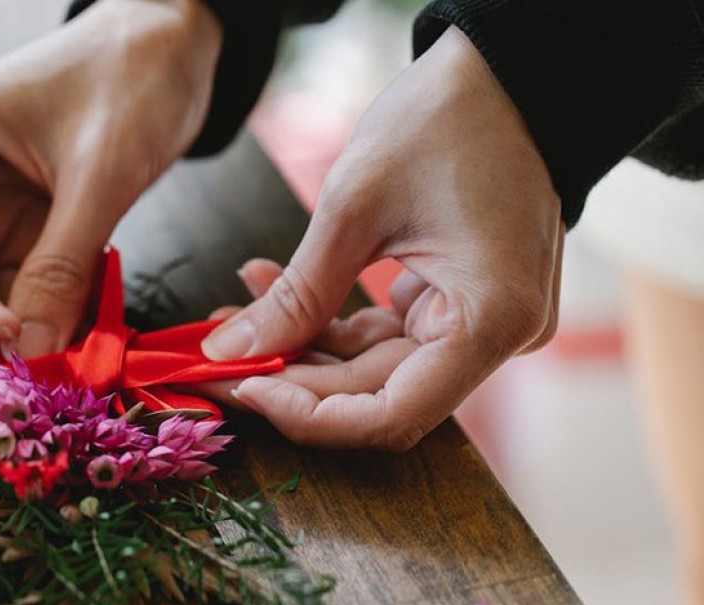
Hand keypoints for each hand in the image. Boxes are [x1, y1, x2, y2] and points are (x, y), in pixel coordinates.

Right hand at [0, 0, 221, 362]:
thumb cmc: (132, 74)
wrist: (174, 43)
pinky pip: (14, 292)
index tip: (5, 335)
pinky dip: (39, 324)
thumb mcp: (100, 172)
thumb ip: (62, 264)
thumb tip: (33, 351)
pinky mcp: (19, 229)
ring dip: (8, 339)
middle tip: (24, 378)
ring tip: (56, 368)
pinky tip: (72, 344)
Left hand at [200, 26, 564, 450]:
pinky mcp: (461, 303)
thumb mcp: (354, 209)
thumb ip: (295, 295)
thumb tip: (230, 351)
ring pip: (372, 367)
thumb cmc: (446, 120)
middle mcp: (497, 338)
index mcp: (489, 322)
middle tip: (217, 356)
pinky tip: (270, 290)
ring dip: (300, 345)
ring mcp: (481, 323)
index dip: (308, 415)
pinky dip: (328, 319)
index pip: (388, 416)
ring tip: (233, 315)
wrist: (505, 70)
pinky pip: (384, 333)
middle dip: (291, 376)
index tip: (243, 387)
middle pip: (375, 394)